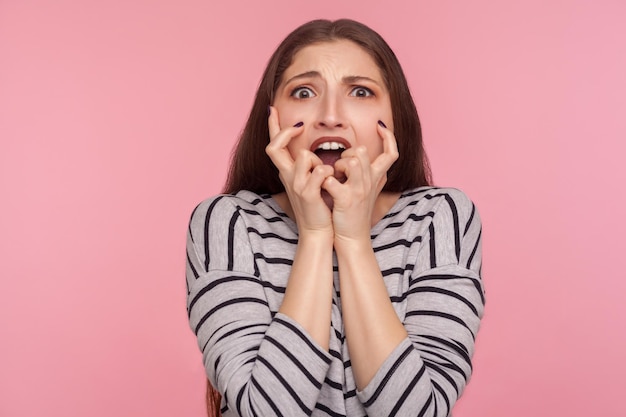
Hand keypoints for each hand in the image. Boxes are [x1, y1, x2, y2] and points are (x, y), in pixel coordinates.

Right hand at [265, 107, 334, 233]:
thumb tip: (309, 151)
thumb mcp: (309, 180)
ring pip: (304, 155)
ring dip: (319, 161)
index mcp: (287, 172)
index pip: (273, 144)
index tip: (272, 109)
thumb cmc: (318, 203)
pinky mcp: (307, 194)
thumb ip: (309, 165)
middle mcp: (287, 176)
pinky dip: (329, 173)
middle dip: (286, 132)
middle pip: (274, 147)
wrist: (319, 229)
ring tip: (327, 176)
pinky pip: (320, 171)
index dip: (271, 126)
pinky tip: (332, 182)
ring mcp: (295, 185)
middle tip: (300, 124)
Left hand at [323, 121, 398, 240]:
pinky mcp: (345, 200)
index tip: (380, 126)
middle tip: (340, 167)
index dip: (389, 137)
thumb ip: (370, 171)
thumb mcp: (369, 189)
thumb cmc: (356, 212)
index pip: (392, 153)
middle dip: (348, 154)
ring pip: (352, 162)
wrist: (353, 238)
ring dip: (337, 166)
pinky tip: (323, 187)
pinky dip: (324, 180)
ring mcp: (358, 191)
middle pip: (364, 152)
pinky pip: (331, 180)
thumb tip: (366, 153)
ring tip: (334, 177)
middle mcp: (370, 182)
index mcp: (376, 178)